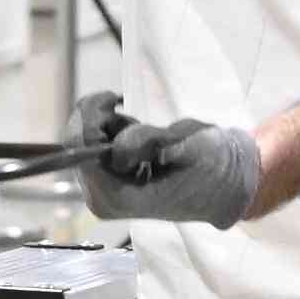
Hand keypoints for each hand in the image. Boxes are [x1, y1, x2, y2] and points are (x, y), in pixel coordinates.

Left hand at [75, 97, 261, 229]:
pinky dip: (112, 132)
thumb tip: (119, 145)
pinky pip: (93, 147)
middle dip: (100, 119)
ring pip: (83, 141)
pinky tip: (139, 142)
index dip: (92, 119)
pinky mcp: (105, 182)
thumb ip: (150, 144)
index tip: (115, 99)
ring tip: (144, 134)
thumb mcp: (186, 148)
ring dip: (109, 125)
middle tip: (126, 107)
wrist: (223, 186)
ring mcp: (101, 192)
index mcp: (117, 198)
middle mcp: (102, 199)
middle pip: (75, 143)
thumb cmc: (209, 168)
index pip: (80, 150)